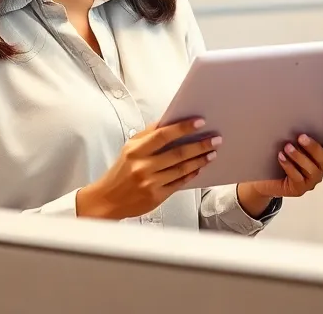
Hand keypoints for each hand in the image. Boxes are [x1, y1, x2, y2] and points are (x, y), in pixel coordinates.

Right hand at [76, 118, 219, 219]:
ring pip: (181, 169)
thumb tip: (170, 121)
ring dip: (200, 160)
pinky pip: (179, 183)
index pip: (163, 135)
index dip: (183, 127)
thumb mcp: (129, 149)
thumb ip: (148, 135)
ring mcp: (150, 183)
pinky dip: (191, 175)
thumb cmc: (120, 171)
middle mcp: (143, 167)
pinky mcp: (156, 197)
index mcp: (135, 151)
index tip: (200, 122)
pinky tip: (199, 168)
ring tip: (212, 153)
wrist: (107, 200)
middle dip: (199, 145)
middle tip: (215, 139)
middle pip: (177, 153)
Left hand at [238, 124, 322, 206]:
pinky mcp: (299, 189)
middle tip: (301, 137)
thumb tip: (292, 114)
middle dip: (313, 147)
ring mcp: (311, 180)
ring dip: (299, 157)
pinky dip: (289, 166)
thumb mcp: (290, 142)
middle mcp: (319, 167)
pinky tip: (281, 157)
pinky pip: (298, 178)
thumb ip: (296, 134)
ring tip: (287, 147)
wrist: (264, 179)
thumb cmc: (279, 157)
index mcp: (321, 153)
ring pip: (312, 169)